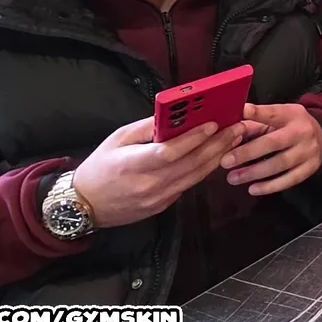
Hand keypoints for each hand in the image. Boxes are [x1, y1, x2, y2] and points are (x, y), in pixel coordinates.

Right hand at [72, 117, 244, 227]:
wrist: (84, 205)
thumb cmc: (99, 166)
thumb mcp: (117, 139)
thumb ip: (146, 128)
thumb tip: (174, 115)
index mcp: (133, 164)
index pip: (170, 152)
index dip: (194, 138)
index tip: (214, 123)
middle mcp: (149, 184)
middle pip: (191, 164)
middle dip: (217, 144)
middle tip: (236, 127)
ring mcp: (157, 198)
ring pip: (195, 176)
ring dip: (218, 156)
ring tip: (234, 138)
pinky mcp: (163, 206)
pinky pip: (188, 185)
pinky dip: (204, 170)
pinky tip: (217, 156)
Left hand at [221, 103, 321, 195]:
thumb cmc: (292, 125)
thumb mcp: (278, 116)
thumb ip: (255, 122)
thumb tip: (230, 129)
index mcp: (291, 115)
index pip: (273, 113)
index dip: (258, 113)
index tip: (242, 111)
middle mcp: (301, 132)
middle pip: (274, 143)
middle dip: (248, 152)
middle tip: (225, 161)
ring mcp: (308, 151)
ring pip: (280, 164)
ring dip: (255, 172)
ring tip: (233, 178)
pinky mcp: (310, 168)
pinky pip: (290, 179)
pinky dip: (270, 186)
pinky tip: (253, 189)